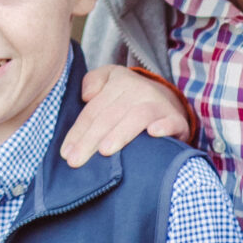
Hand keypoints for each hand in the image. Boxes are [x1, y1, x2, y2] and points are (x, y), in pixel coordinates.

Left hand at [60, 65, 193, 166]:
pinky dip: (164, 126)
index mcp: (119, 82)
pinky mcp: (176, 119)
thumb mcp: (110, 81)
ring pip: (137, 117)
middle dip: (90, 140)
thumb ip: (93, 82)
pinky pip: (171, 121)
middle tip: (76, 161)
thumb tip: (86, 96)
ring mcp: (159, 104)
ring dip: (120, 134)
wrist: (168, 101)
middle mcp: (139, 90)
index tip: (66, 153)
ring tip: (104, 152)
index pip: (93, 110)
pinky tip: (153, 134)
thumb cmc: (129, 97)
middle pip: (110, 116)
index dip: (78, 132)